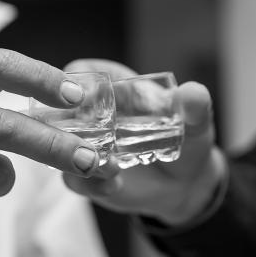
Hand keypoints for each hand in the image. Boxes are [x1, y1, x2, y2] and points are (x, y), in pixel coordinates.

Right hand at [62, 59, 226, 225]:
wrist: (185, 184)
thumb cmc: (187, 139)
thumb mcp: (196, 122)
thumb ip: (195, 107)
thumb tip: (193, 94)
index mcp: (115, 87)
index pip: (82, 70)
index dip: (78, 81)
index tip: (90, 97)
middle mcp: (92, 114)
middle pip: (59, 109)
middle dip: (70, 124)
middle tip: (95, 139)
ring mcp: (85, 145)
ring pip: (60, 146)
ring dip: (79, 156)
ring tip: (112, 167)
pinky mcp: (85, 175)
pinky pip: (74, 180)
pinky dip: (92, 184)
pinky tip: (115, 186)